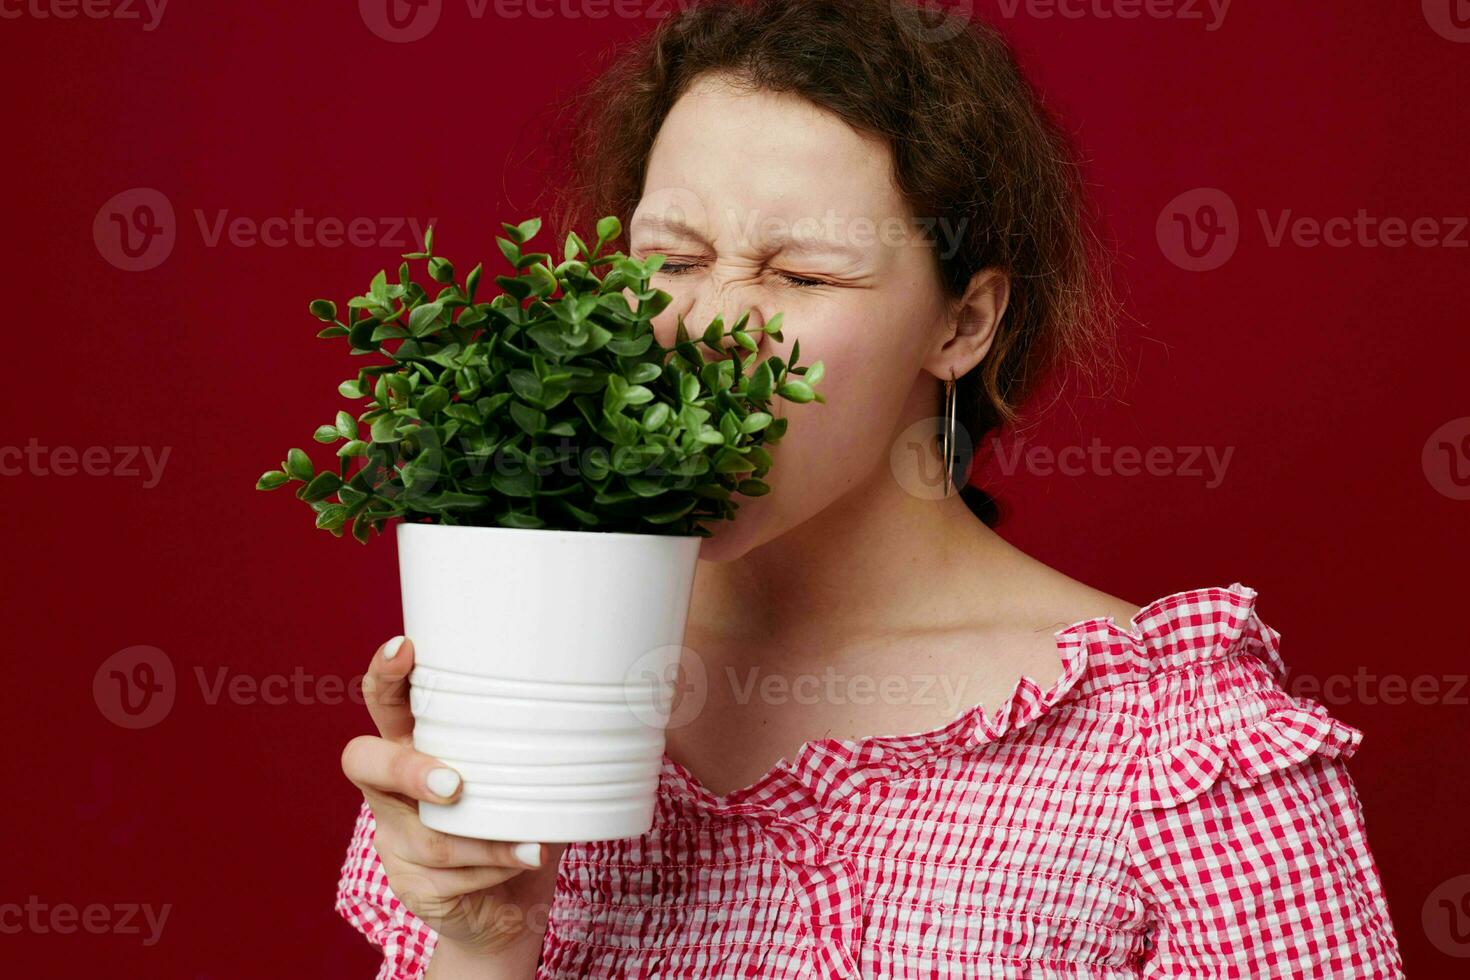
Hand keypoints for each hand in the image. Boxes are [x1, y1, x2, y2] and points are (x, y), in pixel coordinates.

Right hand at [341, 636, 566, 964]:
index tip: (404, 648)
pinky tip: (520, 862)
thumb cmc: (521, 821)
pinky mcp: (409, 884)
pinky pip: (448, 876)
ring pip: (428, 835)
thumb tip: (591, 711)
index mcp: (419, 744)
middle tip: (454, 784)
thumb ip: (540, 746)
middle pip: (366, 761)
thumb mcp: (532, 775)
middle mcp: (394, 789)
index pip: (386, 701)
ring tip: (533, 847)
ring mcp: (395, 838)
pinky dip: (494, 868)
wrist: (512, 907)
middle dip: (407, 768)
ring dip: (487, 842)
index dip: (385, 674)